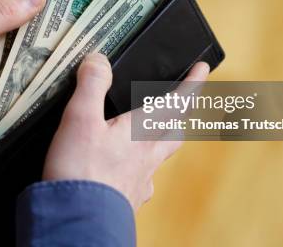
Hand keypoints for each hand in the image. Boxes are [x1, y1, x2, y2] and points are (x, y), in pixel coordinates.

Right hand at [43, 53, 209, 210]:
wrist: (79, 223)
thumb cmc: (81, 173)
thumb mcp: (80, 119)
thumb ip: (91, 86)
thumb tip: (99, 59)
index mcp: (141, 132)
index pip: (176, 103)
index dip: (192, 84)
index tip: (203, 69)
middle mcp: (147, 156)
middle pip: (174, 132)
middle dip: (180, 115)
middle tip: (181, 104)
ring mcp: (140, 180)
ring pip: (160, 156)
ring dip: (161, 142)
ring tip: (152, 136)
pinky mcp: (128, 198)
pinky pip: (142, 180)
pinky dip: (139, 170)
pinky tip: (126, 173)